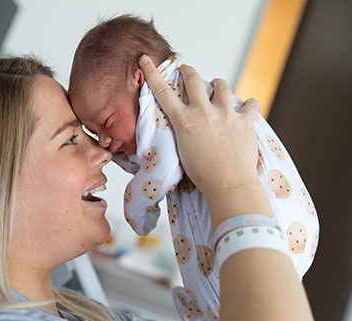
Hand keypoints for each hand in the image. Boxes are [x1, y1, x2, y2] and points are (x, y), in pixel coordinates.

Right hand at [138, 55, 259, 200]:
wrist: (229, 185)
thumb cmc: (203, 175)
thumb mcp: (182, 150)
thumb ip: (184, 131)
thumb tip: (186, 122)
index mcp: (184, 121)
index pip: (163, 91)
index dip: (153, 73)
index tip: (146, 58)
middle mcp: (204, 112)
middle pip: (193, 79)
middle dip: (188, 71)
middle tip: (185, 69)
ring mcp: (226, 114)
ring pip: (222, 85)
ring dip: (218, 86)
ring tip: (218, 91)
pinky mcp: (245, 120)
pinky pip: (250, 104)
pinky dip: (248, 106)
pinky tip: (246, 110)